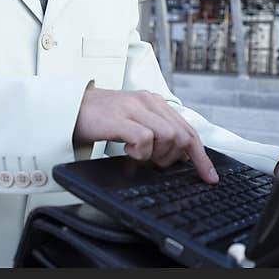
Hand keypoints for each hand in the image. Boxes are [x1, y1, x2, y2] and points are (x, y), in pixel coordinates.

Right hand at [74, 83, 218, 183]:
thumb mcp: (134, 120)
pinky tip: (128, 150)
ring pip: (167, 136)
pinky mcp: (119, 118)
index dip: (201, 156)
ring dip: (157, 155)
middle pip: (182, 135)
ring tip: (140, 155)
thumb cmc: (101, 118)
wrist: (70, 107)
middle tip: (155, 162)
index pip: (188, 129)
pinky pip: (144, 139)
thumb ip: (157, 130)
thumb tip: (181, 155)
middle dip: (174, 158)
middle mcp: (148, 101)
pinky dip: (140, 152)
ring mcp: (134, 108)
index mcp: (155, 102)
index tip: (209, 176)